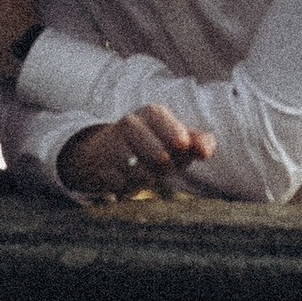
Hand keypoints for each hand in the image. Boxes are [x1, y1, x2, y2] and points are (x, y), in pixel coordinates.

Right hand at [58, 108, 214, 199]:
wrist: (106, 154)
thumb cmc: (153, 147)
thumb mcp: (178, 142)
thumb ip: (200, 143)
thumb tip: (204, 152)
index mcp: (152, 113)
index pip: (164, 121)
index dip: (175, 134)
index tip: (182, 145)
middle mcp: (129, 123)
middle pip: (158, 154)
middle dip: (164, 165)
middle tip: (165, 166)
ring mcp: (111, 143)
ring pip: (138, 171)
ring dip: (146, 179)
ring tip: (145, 174)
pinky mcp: (97, 164)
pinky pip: (119, 183)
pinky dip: (126, 187)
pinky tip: (124, 179)